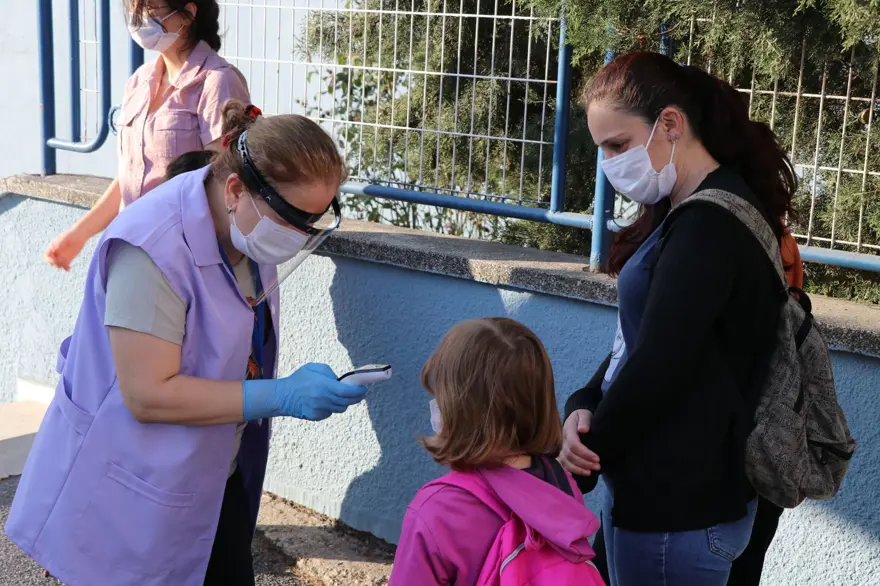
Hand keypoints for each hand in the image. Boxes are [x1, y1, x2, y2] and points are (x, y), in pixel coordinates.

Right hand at [45, 228, 86, 270]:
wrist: (80, 235)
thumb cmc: (72, 235)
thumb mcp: (66, 238)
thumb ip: (60, 243)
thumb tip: (55, 248)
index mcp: (53, 246)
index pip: (47, 255)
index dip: (49, 259)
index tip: (54, 260)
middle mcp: (56, 252)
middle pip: (52, 261)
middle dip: (54, 263)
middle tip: (60, 263)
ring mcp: (62, 256)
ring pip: (58, 264)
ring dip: (60, 266)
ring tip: (66, 265)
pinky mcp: (69, 259)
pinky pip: (65, 265)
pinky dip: (66, 268)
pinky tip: (68, 268)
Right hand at [242, 363, 367, 421]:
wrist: (283, 396)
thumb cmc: (299, 379)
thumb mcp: (314, 368)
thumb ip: (330, 373)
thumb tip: (341, 381)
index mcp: (325, 386)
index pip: (348, 392)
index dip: (359, 391)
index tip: (364, 389)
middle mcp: (324, 399)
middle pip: (348, 402)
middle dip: (357, 397)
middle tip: (360, 393)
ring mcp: (320, 410)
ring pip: (341, 408)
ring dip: (344, 402)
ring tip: (342, 395)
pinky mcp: (316, 416)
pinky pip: (331, 412)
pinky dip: (332, 407)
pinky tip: (326, 400)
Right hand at [558, 409, 600, 476]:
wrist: (576, 418)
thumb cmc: (583, 416)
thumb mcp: (584, 414)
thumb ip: (584, 421)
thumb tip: (583, 429)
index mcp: (568, 430)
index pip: (573, 444)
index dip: (585, 453)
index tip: (597, 458)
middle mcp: (562, 440)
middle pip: (570, 455)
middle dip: (584, 463)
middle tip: (598, 466)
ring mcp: (561, 447)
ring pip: (565, 462)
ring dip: (578, 469)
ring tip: (590, 472)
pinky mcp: (562, 453)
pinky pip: (564, 465)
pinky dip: (572, 471)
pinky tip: (583, 473)